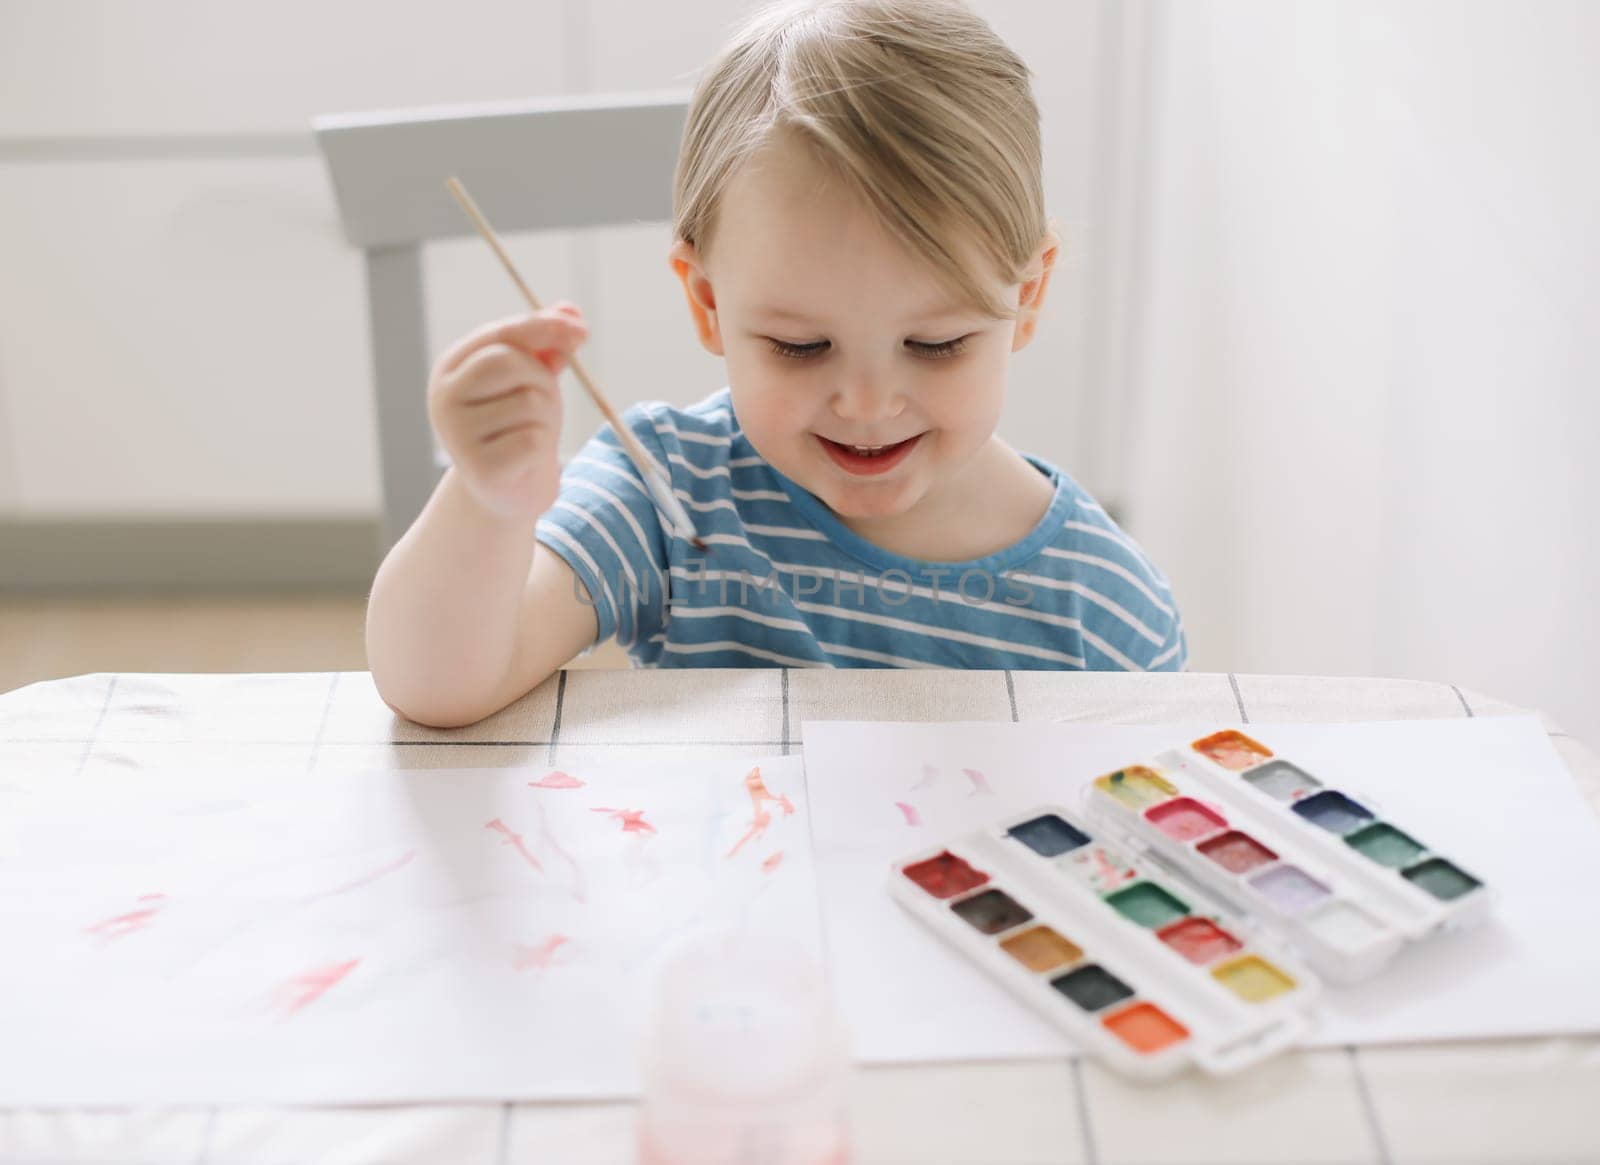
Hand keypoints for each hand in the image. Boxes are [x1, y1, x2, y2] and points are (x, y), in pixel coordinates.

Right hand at [426, 303, 587, 520]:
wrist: (508, 491)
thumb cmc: (519, 426)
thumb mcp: (533, 380)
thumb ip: (547, 345)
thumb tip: (571, 310)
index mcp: (452, 368)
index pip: (499, 335)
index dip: (542, 327)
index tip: (581, 329)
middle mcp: (444, 398)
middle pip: (508, 362)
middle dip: (541, 378)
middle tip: (546, 401)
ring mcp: (456, 435)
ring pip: (528, 402)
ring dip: (546, 418)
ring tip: (533, 433)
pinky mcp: (479, 470)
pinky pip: (532, 441)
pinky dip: (542, 449)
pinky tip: (527, 460)